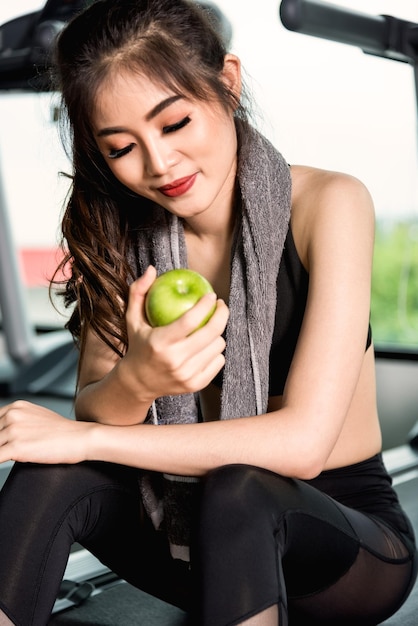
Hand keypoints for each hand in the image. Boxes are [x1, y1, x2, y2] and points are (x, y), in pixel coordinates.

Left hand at [0, 400, 93, 464]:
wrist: (80, 438)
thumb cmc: (64, 432)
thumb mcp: (38, 417)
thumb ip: (19, 421)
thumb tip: (6, 434)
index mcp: (17, 407)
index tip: (3, 442)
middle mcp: (13, 415)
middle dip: (1, 444)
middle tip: (11, 449)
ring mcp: (14, 431)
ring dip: (1, 453)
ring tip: (16, 455)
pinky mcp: (16, 447)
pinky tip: (7, 462)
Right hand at [124, 266, 228, 398]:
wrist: (138, 382)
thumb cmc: (138, 344)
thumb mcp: (132, 318)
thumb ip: (138, 292)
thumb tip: (152, 269)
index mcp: (160, 342)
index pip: (190, 320)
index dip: (206, 305)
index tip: (212, 296)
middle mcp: (174, 360)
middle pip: (211, 333)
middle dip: (221, 314)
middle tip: (220, 305)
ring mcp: (186, 375)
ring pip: (218, 347)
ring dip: (217, 334)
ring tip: (209, 327)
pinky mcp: (195, 385)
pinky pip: (219, 362)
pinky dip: (216, 352)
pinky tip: (209, 345)